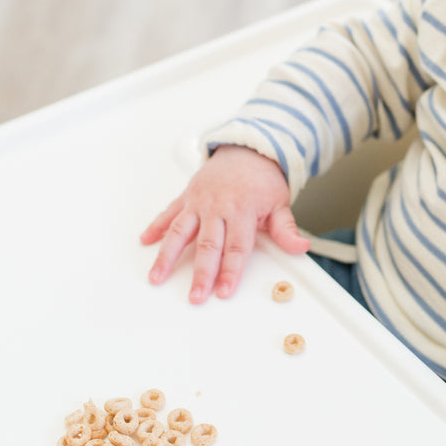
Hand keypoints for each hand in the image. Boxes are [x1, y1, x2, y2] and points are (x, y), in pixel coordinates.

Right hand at [140, 145, 309, 302]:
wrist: (247, 149)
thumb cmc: (262, 180)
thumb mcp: (280, 203)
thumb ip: (285, 230)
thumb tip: (299, 248)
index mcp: (242, 209)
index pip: (236, 247)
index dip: (230, 271)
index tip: (224, 291)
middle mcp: (217, 206)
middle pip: (208, 245)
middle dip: (201, 273)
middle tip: (195, 296)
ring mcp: (199, 201)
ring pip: (180, 231)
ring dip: (167, 255)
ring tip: (157, 276)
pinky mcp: (187, 195)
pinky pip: (169, 212)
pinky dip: (156, 226)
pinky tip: (146, 241)